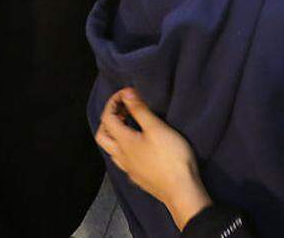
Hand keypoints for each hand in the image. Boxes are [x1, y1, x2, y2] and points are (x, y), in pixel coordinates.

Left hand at [95, 88, 211, 231]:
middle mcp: (120, 156)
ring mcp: (128, 169)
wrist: (180, 190)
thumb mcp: (157, 129)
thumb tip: (126, 94)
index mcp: (123, 142)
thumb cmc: (171, 157)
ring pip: (111, 150)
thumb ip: (140, 111)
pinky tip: (139, 147)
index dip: (113, 102)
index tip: (127, 93)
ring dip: (115, 135)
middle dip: (108, 119)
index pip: (107, 118)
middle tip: (123, 109)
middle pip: (102, 136)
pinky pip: (122, 160)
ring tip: (130, 125)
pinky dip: (124, 148)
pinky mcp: (137, 177)